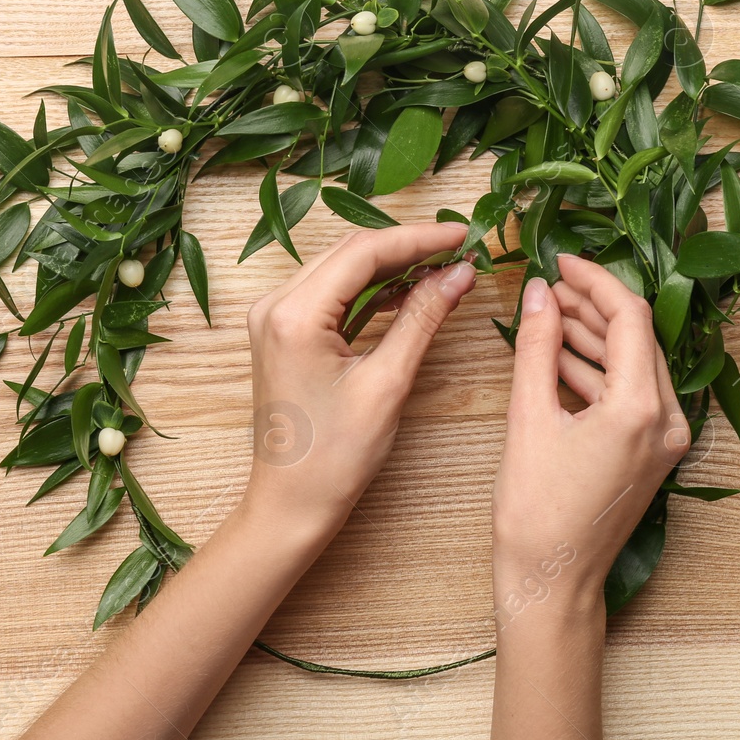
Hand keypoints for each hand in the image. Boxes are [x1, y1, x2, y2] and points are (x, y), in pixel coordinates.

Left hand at [243, 223, 475, 532]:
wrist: (292, 504)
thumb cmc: (335, 457)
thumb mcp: (388, 383)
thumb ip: (423, 319)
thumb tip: (459, 273)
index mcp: (294, 314)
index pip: (364, 252)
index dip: (419, 238)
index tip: (464, 234)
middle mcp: (275, 306)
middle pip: (351, 253)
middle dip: (408, 246)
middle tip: (460, 247)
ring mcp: (276, 318)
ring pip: (342, 269)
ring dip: (392, 264)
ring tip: (443, 266)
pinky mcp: (284, 333)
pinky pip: (332, 294)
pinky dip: (372, 289)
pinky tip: (409, 291)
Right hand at [492, 255, 687, 615]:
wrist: (551, 582)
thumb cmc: (536, 513)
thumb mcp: (529, 419)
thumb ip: (536, 348)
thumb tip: (538, 294)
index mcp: (642, 409)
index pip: (628, 317)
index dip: (593, 281)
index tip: (559, 262)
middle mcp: (667, 421)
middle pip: (635, 338)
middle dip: (591, 306)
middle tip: (547, 286)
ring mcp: (664, 439)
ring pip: (633, 365)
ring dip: (591, 337)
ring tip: (546, 314)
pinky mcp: (651, 452)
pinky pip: (629, 394)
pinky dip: (596, 372)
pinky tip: (558, 356)